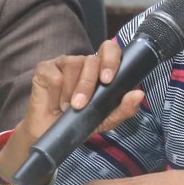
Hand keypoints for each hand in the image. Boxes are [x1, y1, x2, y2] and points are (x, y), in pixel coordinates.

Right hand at [22, 39, 144, 141]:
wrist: (51, 135)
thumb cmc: (80, 122)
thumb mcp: (106, 119)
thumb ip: (124, 108)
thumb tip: (139, 94)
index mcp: (100, 68)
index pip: (109, 50)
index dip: (110, 59)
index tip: (107, 79)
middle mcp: (82, 62)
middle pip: (90, 60)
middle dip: (87, 85)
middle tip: (81, 105)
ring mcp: (63, 62)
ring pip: (72, 66)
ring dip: (70, 92)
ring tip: (68, 108)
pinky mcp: (44, 68)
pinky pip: (54, 76)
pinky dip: (56, 95)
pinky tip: (56, 103)